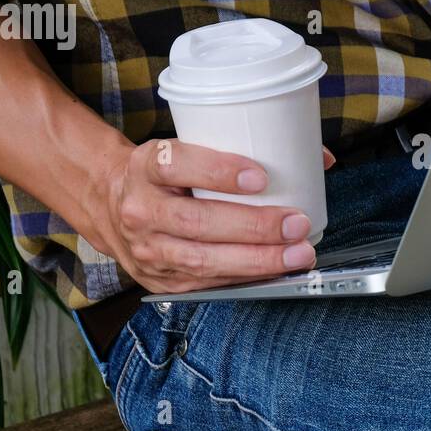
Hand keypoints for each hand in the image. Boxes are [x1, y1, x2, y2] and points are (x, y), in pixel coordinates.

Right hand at [90, 140, 335, 293]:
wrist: (110, 204)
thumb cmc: (163, 173)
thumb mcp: (186, 147)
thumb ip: (242, 148)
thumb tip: (319, 156)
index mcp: (146, 166)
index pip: (178, 165)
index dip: (219, 172)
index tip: (260, 177)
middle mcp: (141, 208)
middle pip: (198, 222)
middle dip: (254, 226)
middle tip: (296, 223)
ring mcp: (148, 249)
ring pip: (203, 259)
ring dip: (257, 260)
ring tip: (297, 253)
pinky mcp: (160, 280)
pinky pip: (206, 282)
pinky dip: (246, 278)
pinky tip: (276, 271)